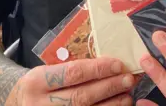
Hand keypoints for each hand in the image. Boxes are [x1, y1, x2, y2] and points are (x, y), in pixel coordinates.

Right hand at [11, 57, 134, 105]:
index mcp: (37, 82)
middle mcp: (40, 105)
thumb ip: (70, 70)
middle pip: (81, 97)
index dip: (98, 69)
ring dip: (111, 105)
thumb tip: (108, 64)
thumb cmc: (38, 86)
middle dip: (108, 87)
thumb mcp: (46, 72)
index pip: (72, 73)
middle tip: (129, 79)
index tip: (118, 64)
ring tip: (127, 96)